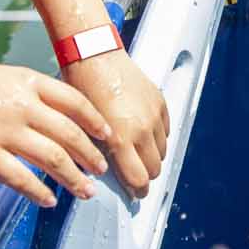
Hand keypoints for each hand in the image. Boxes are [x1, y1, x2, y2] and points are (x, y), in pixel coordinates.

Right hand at [0, 62, 114, 207]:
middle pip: (70, 133)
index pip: (74, 101)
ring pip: (53, 158)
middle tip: (101, 168)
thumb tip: (54, 111)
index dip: (95, 120)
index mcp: (27, 81)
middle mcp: (22, 106)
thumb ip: (28, 91)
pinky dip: (39, 191)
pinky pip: (21, 179)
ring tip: (86, 190)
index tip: (106, 134)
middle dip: (90, 154)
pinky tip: (49, 200)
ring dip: (74, 177)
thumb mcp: (0, 75)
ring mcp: (5, 132)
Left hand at [62, 48, 170, 195]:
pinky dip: (157, 138)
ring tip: (137, 154)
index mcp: (121, 138)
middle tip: (135, 176)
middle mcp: (142, 129)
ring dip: (152, 157)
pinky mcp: (160, 104)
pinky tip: (143, 134)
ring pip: (163, 152)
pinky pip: (166, 132)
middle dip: (145, 177)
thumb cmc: (82, 88)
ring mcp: (154, 116)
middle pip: (155, 170)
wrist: (95, 55)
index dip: (137, 191)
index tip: (134, 193)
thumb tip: (103, 171)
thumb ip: (98, 152)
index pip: (139, 179)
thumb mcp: (82, 127)